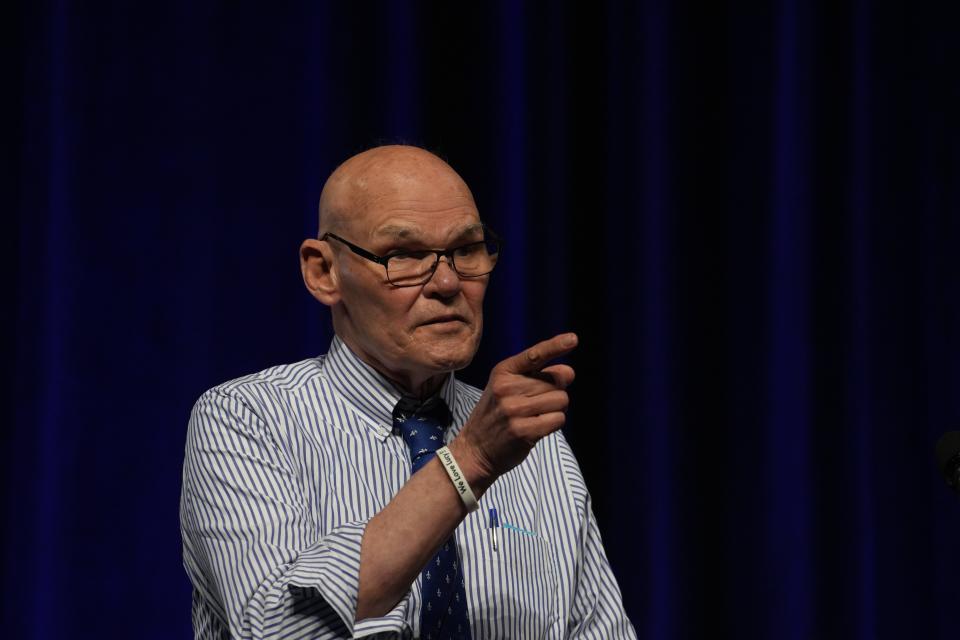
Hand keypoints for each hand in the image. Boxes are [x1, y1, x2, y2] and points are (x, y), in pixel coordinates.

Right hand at [451, 333, 577, 486]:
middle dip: (555, 392)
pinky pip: (558, 420)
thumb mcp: (506, 388)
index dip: (556, 346)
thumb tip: (569, 372)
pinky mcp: (523, 431)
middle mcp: (507, 388)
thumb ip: (536, 376)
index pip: (535, 355)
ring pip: (561, 400)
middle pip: (557, 381)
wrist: (474, 449)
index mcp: (503, 372)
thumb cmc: (497, 414)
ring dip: (556, 409)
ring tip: (535, 417)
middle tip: (535, 405)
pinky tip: (536, 428)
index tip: (573, 339)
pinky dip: (554, 424)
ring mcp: (514, 410)